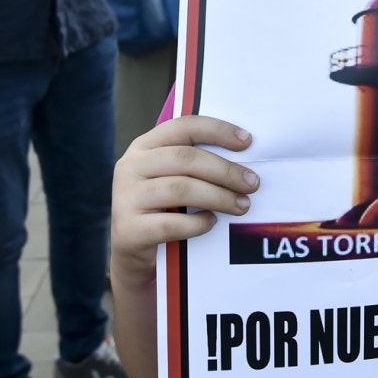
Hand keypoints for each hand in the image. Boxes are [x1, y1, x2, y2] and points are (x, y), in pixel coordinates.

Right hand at [112, 115, 257, 288]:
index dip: (217, 131)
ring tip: (242, 205)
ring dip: (219, 197)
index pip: (183, 126)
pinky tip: (212, 223)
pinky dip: (197, 223)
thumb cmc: (162, 208)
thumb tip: (244, 162)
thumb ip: (195, 164)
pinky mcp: (129, 230)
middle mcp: (130, 166)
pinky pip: (171, 223)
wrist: (133, 251)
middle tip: (252, 183)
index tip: (247, 141)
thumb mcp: (170, 178)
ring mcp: (126, 198)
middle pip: (185, 159)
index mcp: (144, 146)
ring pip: (181, 189)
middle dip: (225, 170)